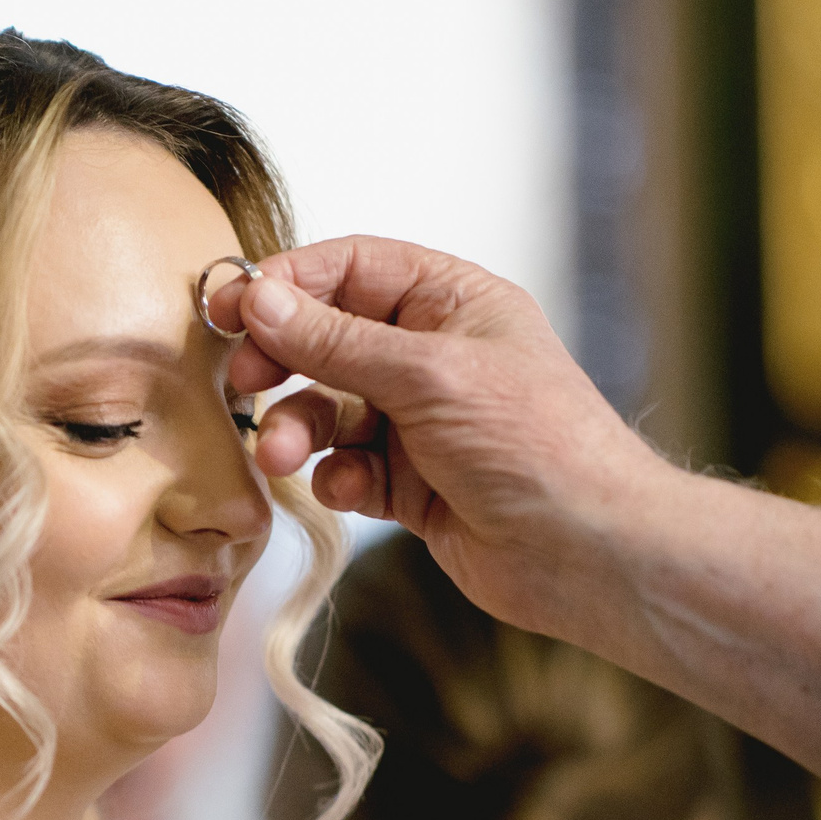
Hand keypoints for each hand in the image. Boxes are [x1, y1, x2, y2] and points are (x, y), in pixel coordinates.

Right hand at [213, 237, 668, 643]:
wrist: (587, 551)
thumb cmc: (536, 445)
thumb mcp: (427, 374)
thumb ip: (335, 340)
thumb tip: (260, 298)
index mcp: (454, 303)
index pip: (353, 268)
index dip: (290, 283)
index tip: (233, 307)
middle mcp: (434, 356)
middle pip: (329, 340)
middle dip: (284, 364)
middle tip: (244, 384)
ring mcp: (421, 422)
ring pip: (330, 411)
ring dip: (300, 431)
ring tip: (283, 457)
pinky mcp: (411, 484)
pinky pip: (348, 468)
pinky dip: (335, 479)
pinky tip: (346, 491)